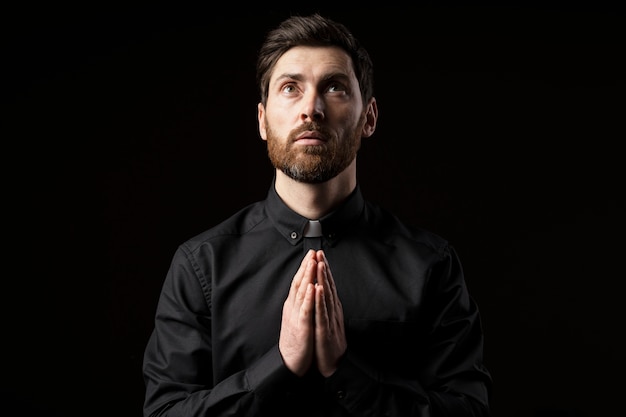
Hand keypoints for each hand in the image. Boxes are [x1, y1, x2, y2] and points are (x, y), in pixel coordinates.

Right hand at [279, 249, 316, 375]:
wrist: (290, 362)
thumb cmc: (296, 341)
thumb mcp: (298, 317)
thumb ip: (301, 303)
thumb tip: (306, 288)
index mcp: (293, 305)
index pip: (299, 281)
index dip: (305, 267)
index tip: (312, 253)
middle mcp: (293, 307)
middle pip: (299, 283)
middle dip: (306, 266)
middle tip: (313, 252)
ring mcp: (296, 316)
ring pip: (301, 293)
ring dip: (307, 277)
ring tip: (312, 263)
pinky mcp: (301, 327)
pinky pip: (305, 310)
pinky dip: (308, 298)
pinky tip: (312, 287)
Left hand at [313, 250, 346, 376]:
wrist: (333, 365)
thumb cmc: (329, 343)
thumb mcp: (328, 320)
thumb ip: (328, 305)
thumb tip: (325, 290)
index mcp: (331, 308)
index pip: (327, 285)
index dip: (324, 269)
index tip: (319, 255)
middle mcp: (332, 311)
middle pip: (328, 286)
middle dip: (324, 269)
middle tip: (319, 252)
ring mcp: (330, 320)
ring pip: (326, 297)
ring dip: (323, 279)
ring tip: (320, 264)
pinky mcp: (325, 331)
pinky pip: (322, 313)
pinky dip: (320, 300)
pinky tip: (318, 289)